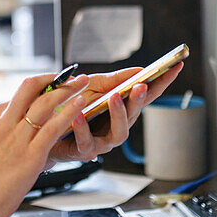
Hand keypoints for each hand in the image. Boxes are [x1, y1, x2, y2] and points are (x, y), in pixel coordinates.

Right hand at [0, 72, 90, 216]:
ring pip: (45, 102)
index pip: (19, 94)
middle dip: (54, 78)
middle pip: (30, 87)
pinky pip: (54, 126)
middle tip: (71, 75)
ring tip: (82, 84)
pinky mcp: (30, 154)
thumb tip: (20, 133)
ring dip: (68, 89)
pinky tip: (81, 105)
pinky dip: (70, 112)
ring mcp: (17, 137)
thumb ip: (3, 135)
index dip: (41, 86)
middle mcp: (4, 123)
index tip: (54, 84)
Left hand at [46, 62, 183, 163]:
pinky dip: (84, 128)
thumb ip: (114, 80)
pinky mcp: (83, 151)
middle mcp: (115, 126)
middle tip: (141, 85)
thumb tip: (139, 70)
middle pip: (135, 113)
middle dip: (139, 99)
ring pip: (119, 133)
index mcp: (120, 108)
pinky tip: (80, 116)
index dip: (162, 82)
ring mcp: (102, 141)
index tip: (175, 66)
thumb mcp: (91, 87)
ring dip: (119, 114)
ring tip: (114, 97)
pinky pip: (87, 142)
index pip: (146, 95)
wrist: (41, 129)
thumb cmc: (68, 106)